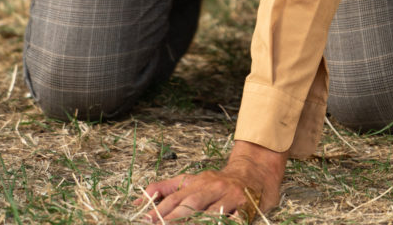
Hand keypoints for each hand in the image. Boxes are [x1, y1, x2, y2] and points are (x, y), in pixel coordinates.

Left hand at [137, 140, 286, 221]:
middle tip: (159, 224)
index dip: (161, 208)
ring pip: (213, 213)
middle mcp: (213, 188)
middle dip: (175, 217)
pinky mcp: (246, 208)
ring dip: (198, 222)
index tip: (146, 218)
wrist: (254, 172)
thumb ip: (165, 189)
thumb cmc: (217, 183)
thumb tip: (139, 202)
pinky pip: (235, 220)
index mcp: (198, 182)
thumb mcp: (192, 181)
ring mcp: (230, 198)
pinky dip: (225, 222)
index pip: (176, 196)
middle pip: (192, 204)